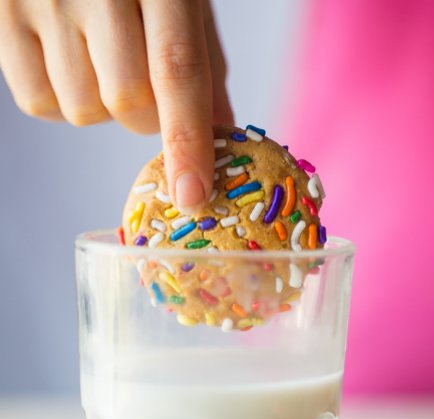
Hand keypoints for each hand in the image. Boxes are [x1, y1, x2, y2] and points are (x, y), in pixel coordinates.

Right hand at [0, 0, 232, 211]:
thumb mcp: (181, 0)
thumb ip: (202, 63)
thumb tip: (223, 132)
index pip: (177, 71)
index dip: (187, 140)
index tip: (192, 196)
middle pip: (128, 102)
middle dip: (146, 117)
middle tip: (143, 82)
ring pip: (83, 110)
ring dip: (102, 105)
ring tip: (98, 57)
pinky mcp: (0, 17)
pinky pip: (38, 102)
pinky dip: (60, 97)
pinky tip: (66, 58)